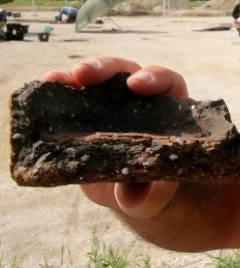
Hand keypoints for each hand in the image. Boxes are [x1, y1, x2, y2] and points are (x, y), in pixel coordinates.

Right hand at [40, 56, 187, 218]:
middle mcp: (140, 98)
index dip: (153, 77)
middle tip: (84, 74)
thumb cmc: (153, 185)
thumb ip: (146, 190)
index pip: (166, 82)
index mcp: (168, 110)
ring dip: (74, 75)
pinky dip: (58, 90)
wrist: (134, 193)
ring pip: (95, 78)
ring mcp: (111, 102)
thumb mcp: (153, 190)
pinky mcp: (86, 112)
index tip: (137, 84)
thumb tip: (134, 198)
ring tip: (54, 80)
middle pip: (126, 71)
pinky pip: (72, 94)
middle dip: (105, 69)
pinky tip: (42, 89)